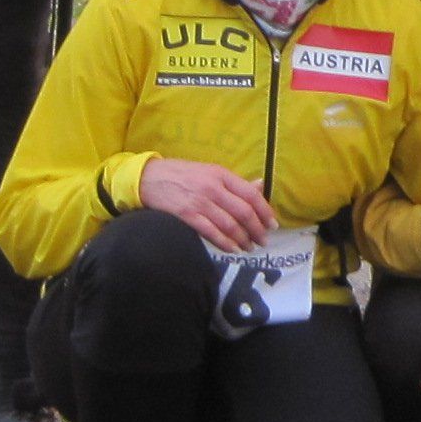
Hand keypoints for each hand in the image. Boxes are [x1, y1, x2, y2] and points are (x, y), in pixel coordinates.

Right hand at [138, 157, 274, 249]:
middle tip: (263, 241)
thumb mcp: (210, 172)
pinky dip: (224, 243)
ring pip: (229, 225)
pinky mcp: (186, 215)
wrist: (148, 178)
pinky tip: (232, 249)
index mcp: (221, 174)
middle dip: (257, 230)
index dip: (265, 211)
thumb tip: (260, 186)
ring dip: (242, 239)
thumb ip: (234, 182)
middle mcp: (213, 187)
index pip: (251, 194)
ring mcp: (199, 202)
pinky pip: (211, 233)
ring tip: (249, 247)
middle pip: (243, 212)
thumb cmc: (182, 175)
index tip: (272, 225)